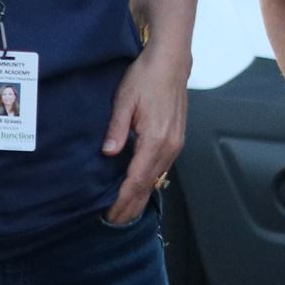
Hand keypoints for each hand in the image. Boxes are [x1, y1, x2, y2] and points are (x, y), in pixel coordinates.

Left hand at [103, 46, 187, 225]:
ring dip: (141, 195)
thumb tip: (108, 153)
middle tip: (115, 221)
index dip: (122, 200)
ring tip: (125, 209)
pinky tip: (140, 186)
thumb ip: (116, 129)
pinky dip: (149, 181)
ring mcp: (176, 144)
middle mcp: (169, 146)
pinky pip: (162, 168)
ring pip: (157, 178)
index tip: (110, 214)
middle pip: (149, 185)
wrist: (171, 63)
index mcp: (155, 140)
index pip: (136, 180)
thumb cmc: (147, 77)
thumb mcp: (124, 101)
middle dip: (132, 205)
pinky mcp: (177, 139)